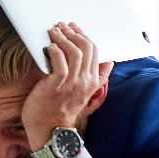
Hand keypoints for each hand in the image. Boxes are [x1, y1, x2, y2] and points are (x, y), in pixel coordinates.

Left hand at [21, 22, 111, 149]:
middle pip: (86, 48)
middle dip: (74, 32)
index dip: (84, 36)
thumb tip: (109, 63)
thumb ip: (97, 78)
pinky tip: (49, 46)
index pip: (95, 51)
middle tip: (62, 26)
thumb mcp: (84, 94)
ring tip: (53, 31)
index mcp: (93, 81)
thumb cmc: (60, 110)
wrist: (50, 131)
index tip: (73, 27)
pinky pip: (59, 61)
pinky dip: (54, 50)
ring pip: (74, 51)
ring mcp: (72, 83)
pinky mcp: (57, 84)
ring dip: (63, 37)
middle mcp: (85, 81)